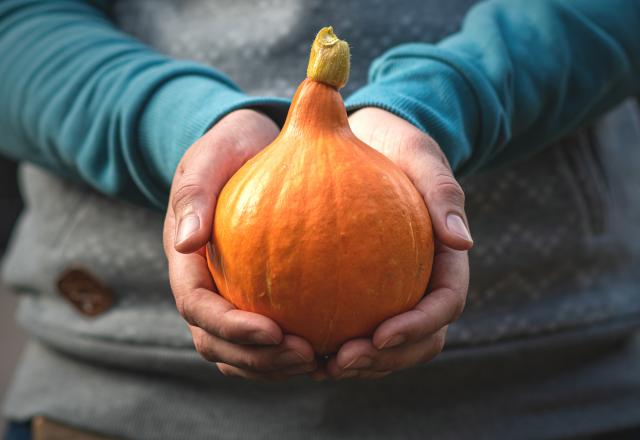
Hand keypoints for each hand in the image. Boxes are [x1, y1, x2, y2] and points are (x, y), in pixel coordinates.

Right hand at [163, 109, 316, 379]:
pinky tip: (330, 345)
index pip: (196, 306)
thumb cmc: (229, 150)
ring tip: (320, 360)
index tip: (272, 330)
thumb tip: (186, 242)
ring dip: (274, 365)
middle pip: (215, 341)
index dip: (228, 327)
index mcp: (186, 260)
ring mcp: (228, 294)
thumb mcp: (210, 157)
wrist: (247, 148)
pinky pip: (269, 335)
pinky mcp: (255, 295)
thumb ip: (195, 193)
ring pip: (241, 350)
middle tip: (305, 355)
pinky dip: (290, 349)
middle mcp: (204, 285)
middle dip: (256, 358)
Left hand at [318, 107, 471, 379]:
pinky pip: (352, 324)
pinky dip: (331, 340)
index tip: (381, 336)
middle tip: (341, 362)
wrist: (371, 141)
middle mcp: (423, 284)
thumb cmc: (397, 147)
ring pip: (386, 345)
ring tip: (318, 367)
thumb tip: (463, 242)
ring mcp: (394, 292)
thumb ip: (443, 193)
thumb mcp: (420, 156)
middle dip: (385, 360)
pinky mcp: (364, 291)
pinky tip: (297, 344)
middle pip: (418, 340)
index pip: (444, 305)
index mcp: (446, 261)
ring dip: (358, 363)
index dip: (418, 328)